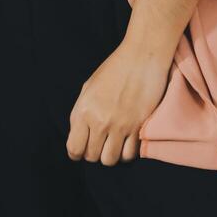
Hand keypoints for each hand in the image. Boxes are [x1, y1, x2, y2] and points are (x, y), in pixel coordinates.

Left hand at [67, 40, 172, 164]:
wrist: (142, 57)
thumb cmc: (114, 69)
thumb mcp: (88, 88)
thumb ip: (81, 113)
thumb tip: (78, 135)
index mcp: (84, 111)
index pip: (74, 148)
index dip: (76, 153)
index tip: (80, 150)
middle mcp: (101, 121)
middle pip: (92, 157)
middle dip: (93, 153)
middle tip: (98, 143)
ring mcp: (121, 126)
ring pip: (110, 160)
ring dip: (110, 154)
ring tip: (112, 144)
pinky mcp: (139, 127)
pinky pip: (130, 154)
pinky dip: (126, 152)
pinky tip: (126, 141)